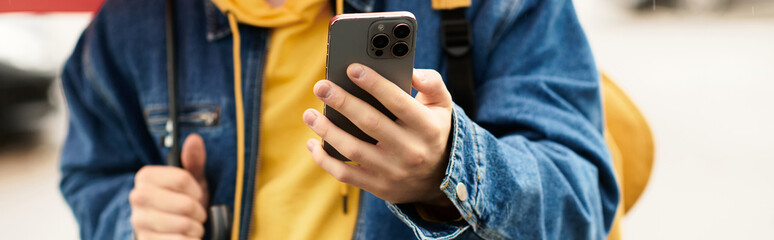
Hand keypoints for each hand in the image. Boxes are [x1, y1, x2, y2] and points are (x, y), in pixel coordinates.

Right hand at [130, 134, 208, 239]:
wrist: (169, 230)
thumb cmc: (182, 201)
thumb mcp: (192, 180)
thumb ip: (194, 160)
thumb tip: (194, 139)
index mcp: (146, 177)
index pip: (182, 178)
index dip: (197, 190)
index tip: (197, 195)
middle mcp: (137, 197)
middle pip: (185, 204)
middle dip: (199, 211)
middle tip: (197, 214)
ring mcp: (139, 221)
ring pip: (184, 224)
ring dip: (196, 228)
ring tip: (193, 226)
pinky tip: (186, 237)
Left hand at [303, 63, 453, 206]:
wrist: (438, 180)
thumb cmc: (432, 132)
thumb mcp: (442, 106)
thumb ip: (432, 83)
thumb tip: (411, 70)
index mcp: (426, 127)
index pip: (398, 101)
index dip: (374, 84)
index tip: (351, 68)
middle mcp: (411, 150)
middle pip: (370, 123)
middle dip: (342, 102)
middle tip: (321, 86)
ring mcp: (393, 171)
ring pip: (353, 149)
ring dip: (327, 131)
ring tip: (310, 114)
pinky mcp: (379, 187)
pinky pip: (346, 174)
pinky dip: (325, 160)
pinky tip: (313, 143)